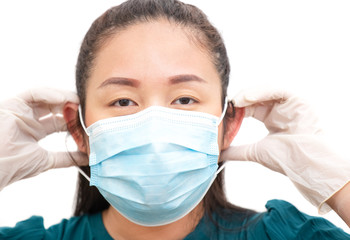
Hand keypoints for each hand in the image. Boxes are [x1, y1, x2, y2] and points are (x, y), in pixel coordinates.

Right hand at [0, 88, 86, 189]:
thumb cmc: (15, 166)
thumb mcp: (47, 160)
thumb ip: (66, 158)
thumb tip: (86, 159)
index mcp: (36, 132)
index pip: (60, 121)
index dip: (74, 121)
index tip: (89, 122)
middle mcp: (29, 120)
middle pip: (55, 108)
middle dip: (71, 107)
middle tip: (85, 109)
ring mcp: (21, 111)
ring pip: (46, 98)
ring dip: (63, 98)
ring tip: (77, 101)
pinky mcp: (13, 104)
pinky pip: (33, 93)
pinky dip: (49, 94)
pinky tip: (62, 99)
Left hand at [221, 88, 349, 213]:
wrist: (303, 165)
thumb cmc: (285, 160)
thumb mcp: (254, 152)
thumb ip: (236, 151)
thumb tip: (219, 154)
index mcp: (271, 119)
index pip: (250, 109)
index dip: (236, 110)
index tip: (224, 113)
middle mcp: (279, 110)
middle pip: (256, 98)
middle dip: (241, 100)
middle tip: (227, 105)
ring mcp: (289, 105)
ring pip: (265, 92)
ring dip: (249, 95)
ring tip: (236, 101)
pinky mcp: (297, 101)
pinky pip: (278, 91)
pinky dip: (262, 92)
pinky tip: (249, 98)